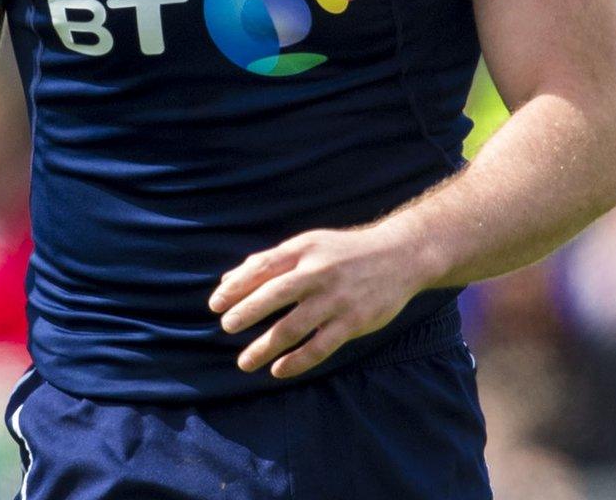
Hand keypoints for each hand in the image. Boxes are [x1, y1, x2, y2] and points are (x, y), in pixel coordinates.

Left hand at [209, 221, 436, 378]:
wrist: (400, 256)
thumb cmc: (345, 252)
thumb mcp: (309, 245)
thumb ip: (269, 261)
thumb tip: (228, 281)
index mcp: (304, 250)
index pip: (262, 267)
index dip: (236, 287)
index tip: (215, 304)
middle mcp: (318, 273)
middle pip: (273, 295)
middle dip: (245, 313)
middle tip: (226, 327)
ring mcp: (336, 299)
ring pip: (292, 328)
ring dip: (264, 347)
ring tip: (244, 362)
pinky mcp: (353, 322)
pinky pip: (319, 347)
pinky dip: (296, 362)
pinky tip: (278, 370)